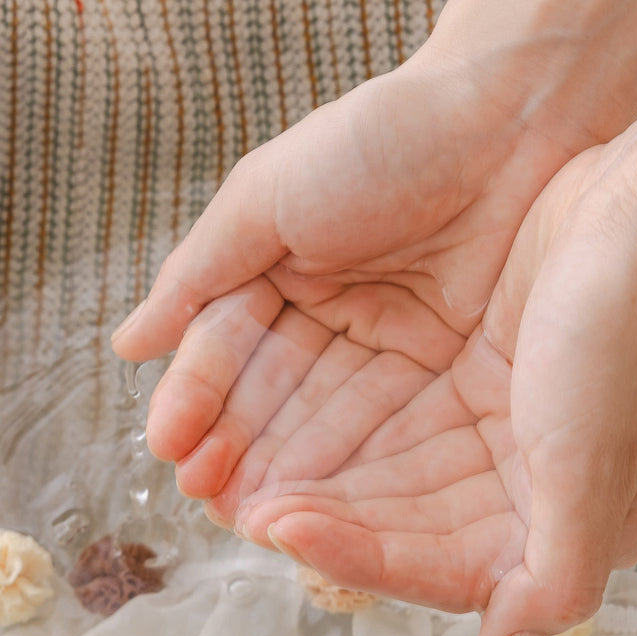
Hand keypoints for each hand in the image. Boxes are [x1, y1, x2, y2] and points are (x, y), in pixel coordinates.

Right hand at [110, 46, 593, 527]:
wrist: (509, 117)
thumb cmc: (381, 140)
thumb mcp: (269, 197)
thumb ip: (200, 274)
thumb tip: (128, 346)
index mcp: (279, 266)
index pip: (226, 346)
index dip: (198, 397)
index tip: (169, 447)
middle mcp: (330, 310)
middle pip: (274, 394)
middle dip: (237, 447)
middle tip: (207, 501)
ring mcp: (388, 339)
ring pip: (326, 417)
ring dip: (288, 469)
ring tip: (253, 518)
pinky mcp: (444, 361)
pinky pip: (390, 420)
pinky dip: (355, 461)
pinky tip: (323, 501)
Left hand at [235, 99, 636, 635]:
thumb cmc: (629, 336)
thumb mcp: (596, 471)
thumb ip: (553, 582)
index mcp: (561, 517)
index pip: (438, 563)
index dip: (354, 553)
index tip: (276, 526)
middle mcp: (523, 477)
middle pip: (399, 517)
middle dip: (317, 511)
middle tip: (227, 498)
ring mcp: (494, 416)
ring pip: (382, 461)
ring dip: (310, 463)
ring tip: (229, 460)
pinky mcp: (472, 362)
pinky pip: (387, 401)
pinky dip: (332, 407)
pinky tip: (277, 410)